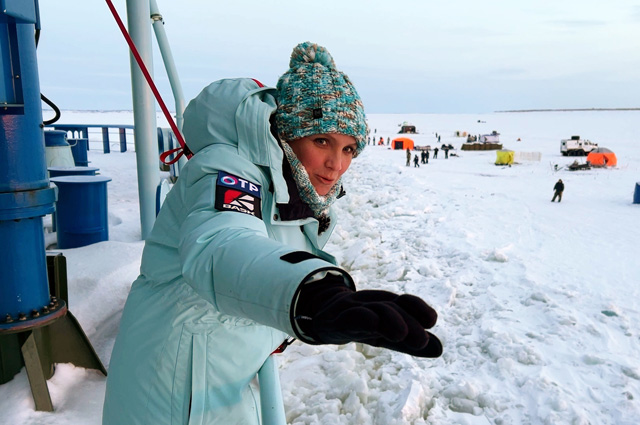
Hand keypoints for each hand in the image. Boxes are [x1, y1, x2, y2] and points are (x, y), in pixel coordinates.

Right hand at [294, 280, 442, 357]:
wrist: (324, 318)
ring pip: (373, 309)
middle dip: (408, 321)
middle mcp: (371, 303)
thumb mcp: (387, 334)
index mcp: (385, 305)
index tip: (431, 321)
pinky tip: (374, 325)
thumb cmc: (362, 324)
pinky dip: (364, 318)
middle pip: (391, 307)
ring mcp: (354, 309)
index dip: (418, 307)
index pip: (404, 301)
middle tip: (420, 340)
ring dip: (389, 319)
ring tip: (401, 335)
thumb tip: (440, 349)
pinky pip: (352, 316)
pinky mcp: (339, 320)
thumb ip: (410, 343)